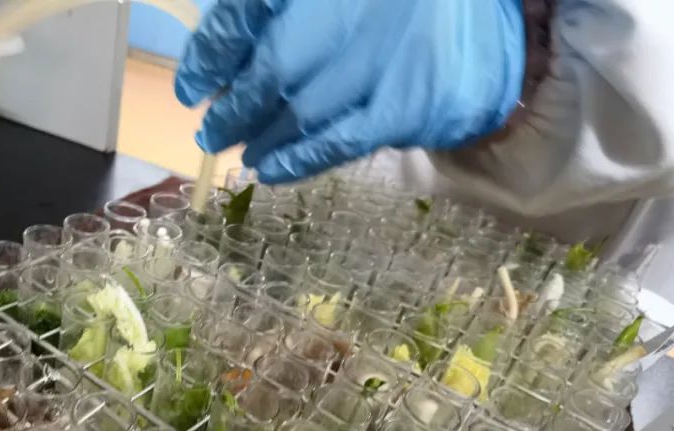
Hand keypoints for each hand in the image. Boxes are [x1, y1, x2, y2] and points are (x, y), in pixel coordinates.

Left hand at [175, 0, 525, 182]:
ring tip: (243, 151)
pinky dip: (301, 161)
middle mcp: (362, 10)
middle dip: (235, 107)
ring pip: (304, 111)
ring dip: (263, 139)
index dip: (212, 55)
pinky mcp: (415, 103)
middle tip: (212, 132)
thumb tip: (215, 68)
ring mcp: (390, 56)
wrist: (482, 8)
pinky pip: (343, 142)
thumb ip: (268, 16)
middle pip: (275, 68)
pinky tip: (274, 170)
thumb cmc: (387, 5)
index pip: (249, 13)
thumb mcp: (315, 2)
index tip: (191, 89)